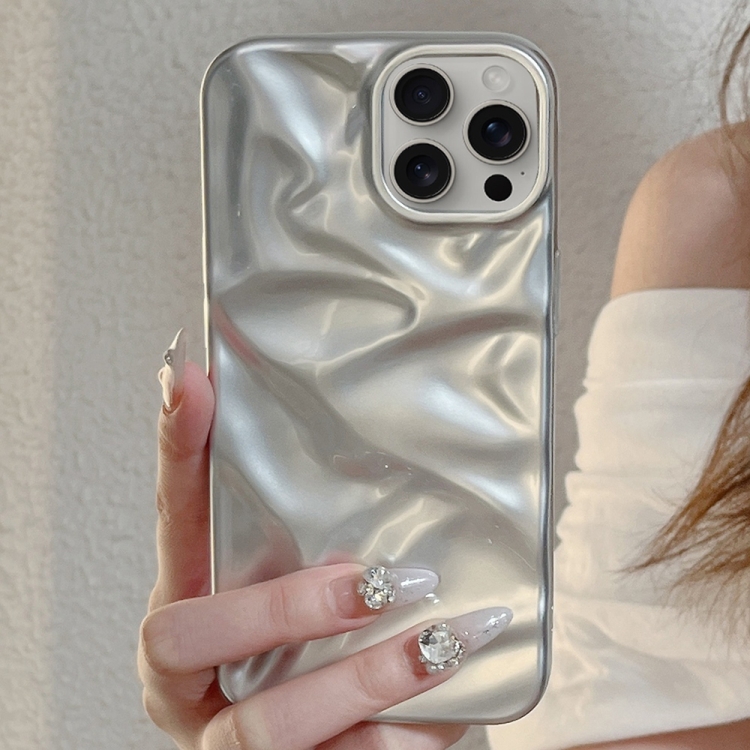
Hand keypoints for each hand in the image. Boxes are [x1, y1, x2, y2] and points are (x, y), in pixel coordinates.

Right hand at [137, 337, 469, 748]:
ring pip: (262, 727)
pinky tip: (452, 705)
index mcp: (185, 610)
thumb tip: (395, 451)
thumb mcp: (309, 590)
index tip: (192, 381)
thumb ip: (323, 540)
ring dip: (361, 679)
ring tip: (441, 640)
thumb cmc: (321, 651)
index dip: (177, 455)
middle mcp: (188, 682)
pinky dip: (401, 737)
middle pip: (181, 638)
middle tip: (376, 578)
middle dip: (284, 606)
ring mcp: (223, 744)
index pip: (174, 519)